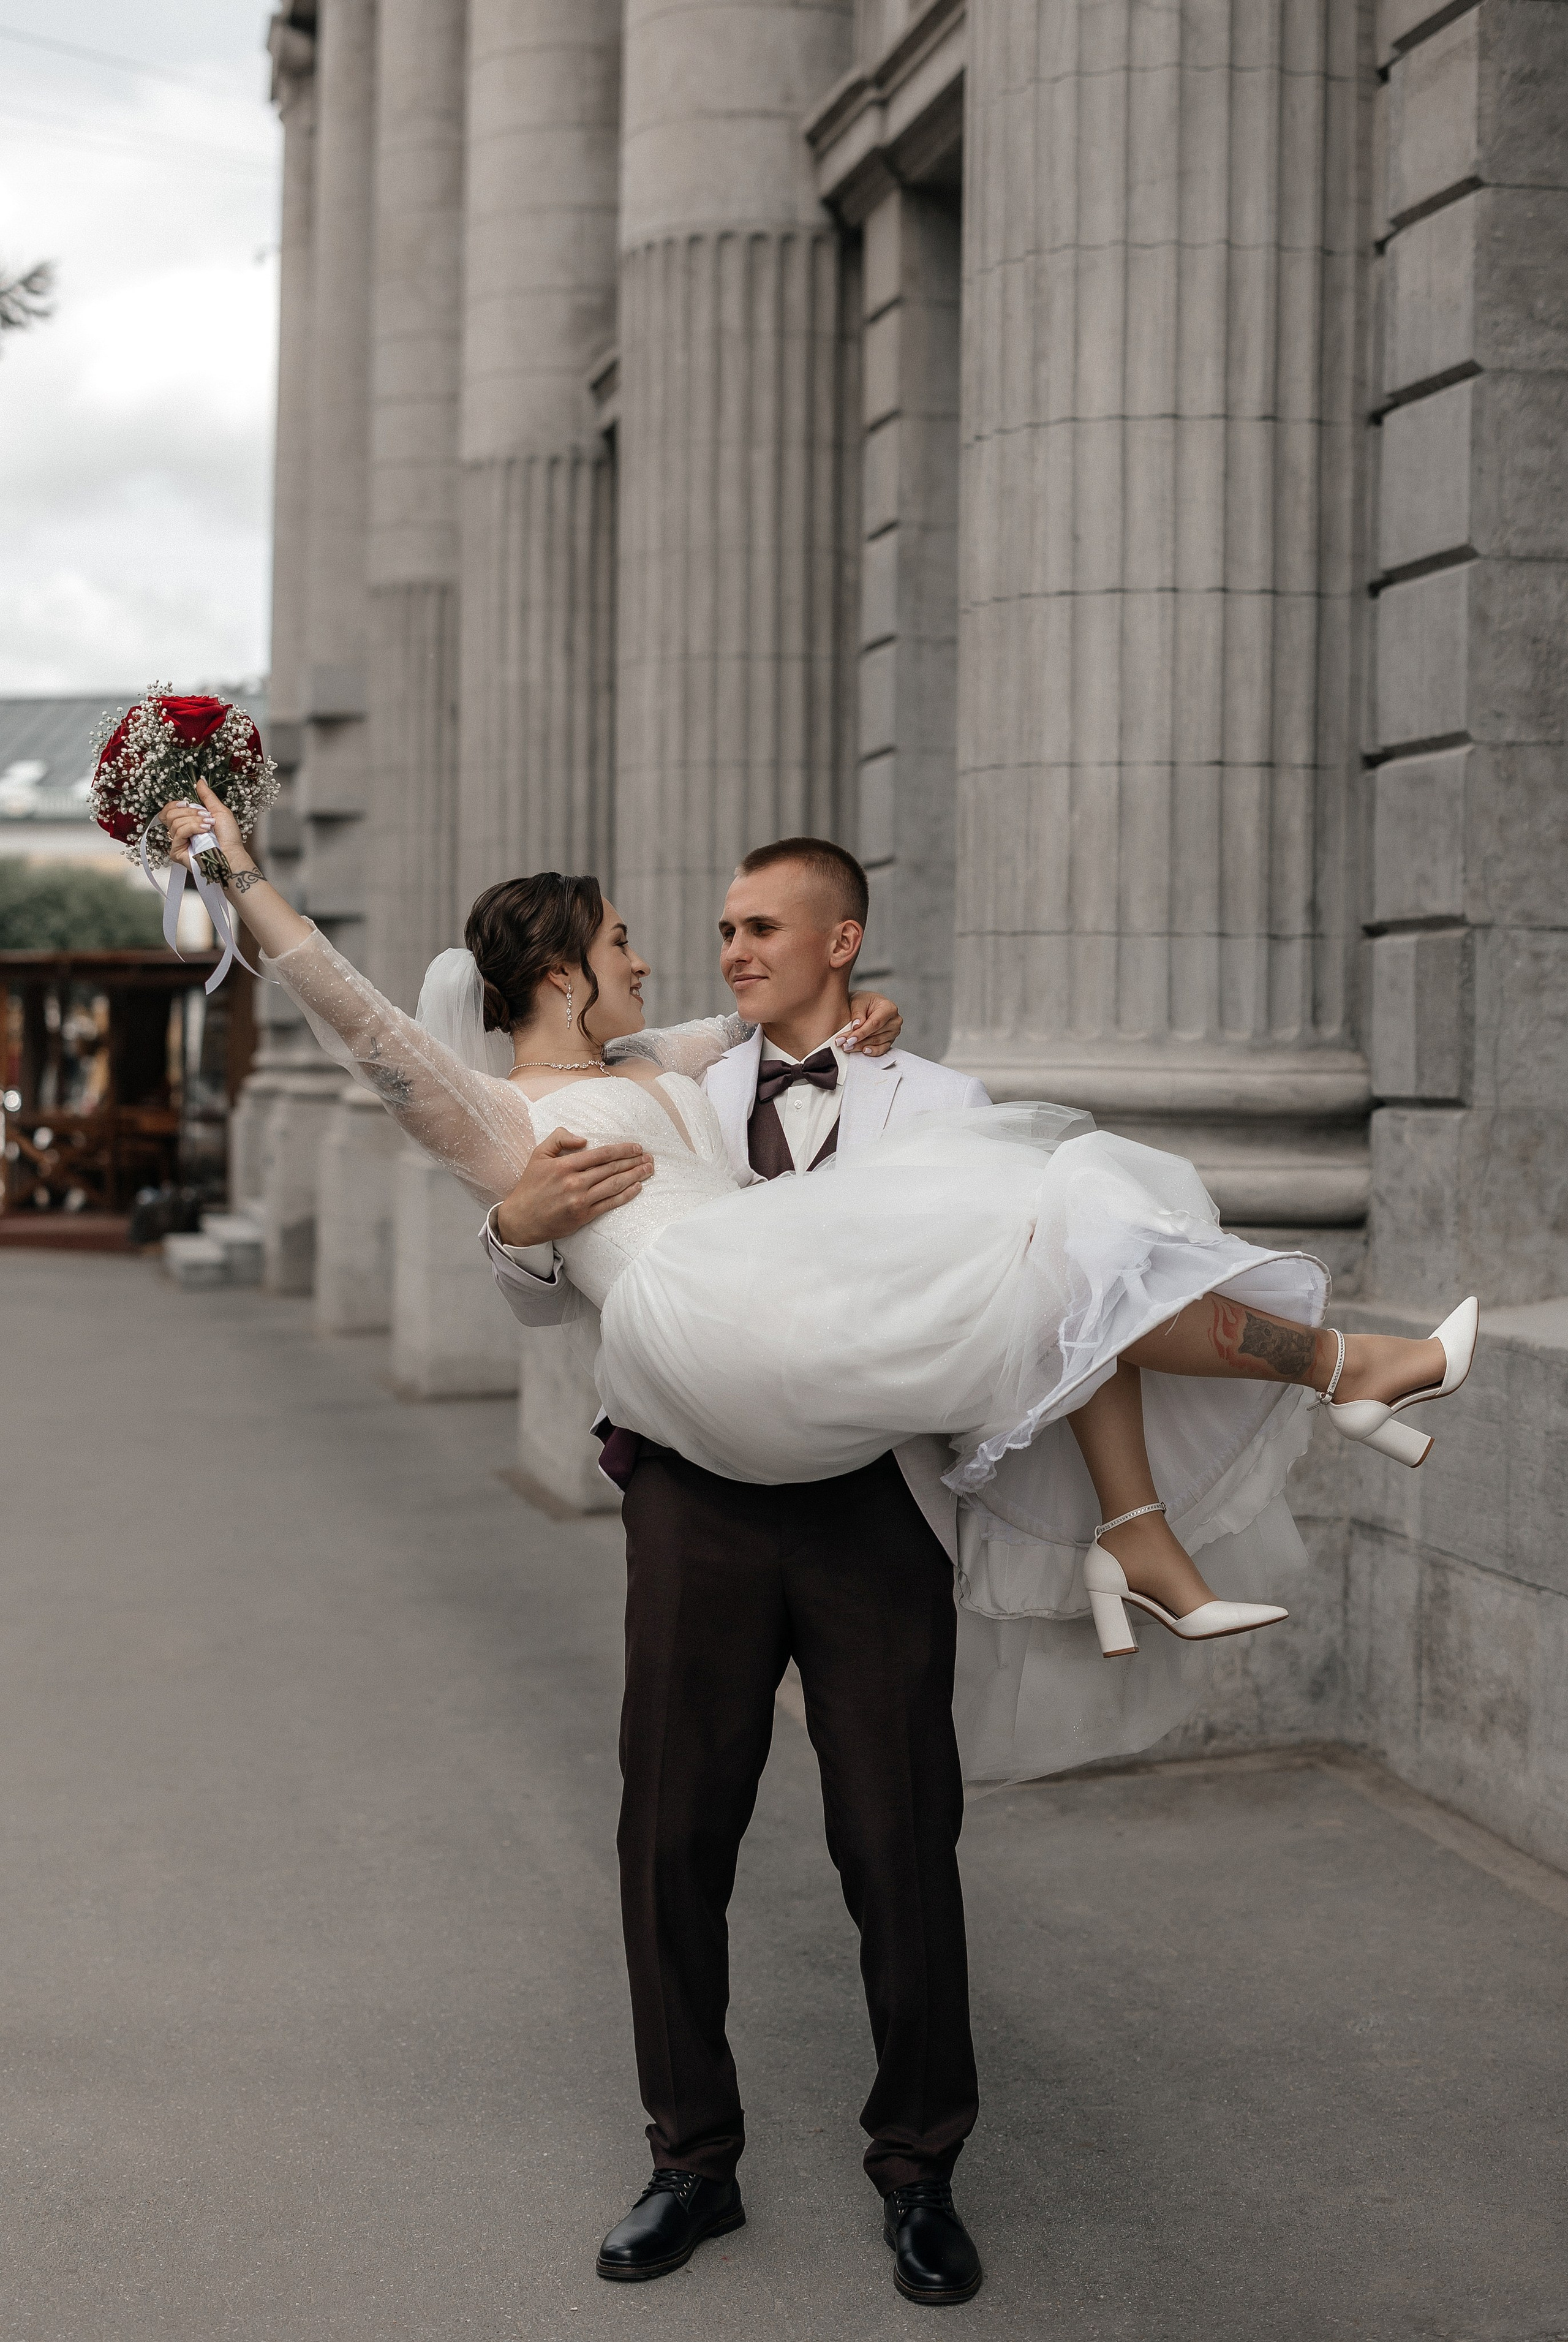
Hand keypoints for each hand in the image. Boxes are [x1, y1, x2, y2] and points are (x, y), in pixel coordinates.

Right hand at [159, 777, 244, 870]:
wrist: (232, 854)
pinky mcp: (176, 852)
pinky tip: (203, 832)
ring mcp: (178, 842)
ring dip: (194, 821)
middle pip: (169, 813)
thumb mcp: (219, 811)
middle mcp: (182, 831)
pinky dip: (192, 828)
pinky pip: (177, 833)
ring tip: (207, 826)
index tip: (188, 802)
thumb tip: (200, 781)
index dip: (176, 804)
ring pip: (174, 822)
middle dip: (189, 812)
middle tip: (205, 817)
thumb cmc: (229, 838)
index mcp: (188, 821)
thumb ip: (207, 796)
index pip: (169, 809)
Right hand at [496, 1128, 655, 1247]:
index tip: (636, 1147)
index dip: (622, 1149)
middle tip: (649, 1157)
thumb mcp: (538, 1155)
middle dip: (633, 1161)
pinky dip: (626, 1195)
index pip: (601, 1154)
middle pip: (611, 1169)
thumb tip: (584, 1140)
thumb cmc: (531, 1185)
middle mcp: (574, 1183)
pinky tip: (638, 1187)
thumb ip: (559, 1139)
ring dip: (635, 1176)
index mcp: (564, 1166)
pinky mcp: (583, 1217)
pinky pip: (610, 1204)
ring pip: (614, 1185)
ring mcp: (580, 1201)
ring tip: (649, 1169)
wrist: (521, 1219)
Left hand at [843, 990, 901, 1055]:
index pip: (875, 1023)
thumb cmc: (864, 1001)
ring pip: (877, 1043)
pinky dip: (872, 1051)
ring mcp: (894, 1032)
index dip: (861, 1033)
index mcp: (889, 1008)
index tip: (849, 1039)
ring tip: (847, 1046)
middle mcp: (894, 1021)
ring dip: (861, 1046)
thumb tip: (857, 1026)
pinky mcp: (890, 1040)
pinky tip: (863, 1051)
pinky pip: (882, 1049)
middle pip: (875, 1035)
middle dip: (858, 1041)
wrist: (868, 1005)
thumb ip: (857, 1013)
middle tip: (843, 1044)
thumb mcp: (858, 1002)